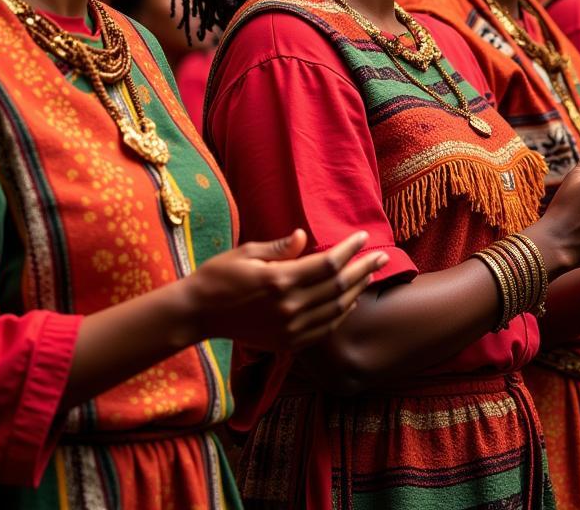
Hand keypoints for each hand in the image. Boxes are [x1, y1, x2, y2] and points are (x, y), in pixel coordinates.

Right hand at [187, 229, 388, 350]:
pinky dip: (341, 315)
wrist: (199, 314)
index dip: (350, 250)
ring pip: (335, 310)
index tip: (363, 237)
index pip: (328, 264)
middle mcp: (289, 307)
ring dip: (357, 292)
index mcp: (280, 280)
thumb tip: (305, 236)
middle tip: (381, 256)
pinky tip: (349, 302)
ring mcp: (290, 329)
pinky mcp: (287, 343)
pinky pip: (324, 329)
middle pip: (338, 287)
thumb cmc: (219, 275)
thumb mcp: (247, 252)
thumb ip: (280, 248)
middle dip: (363, 269)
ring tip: (370, 276)